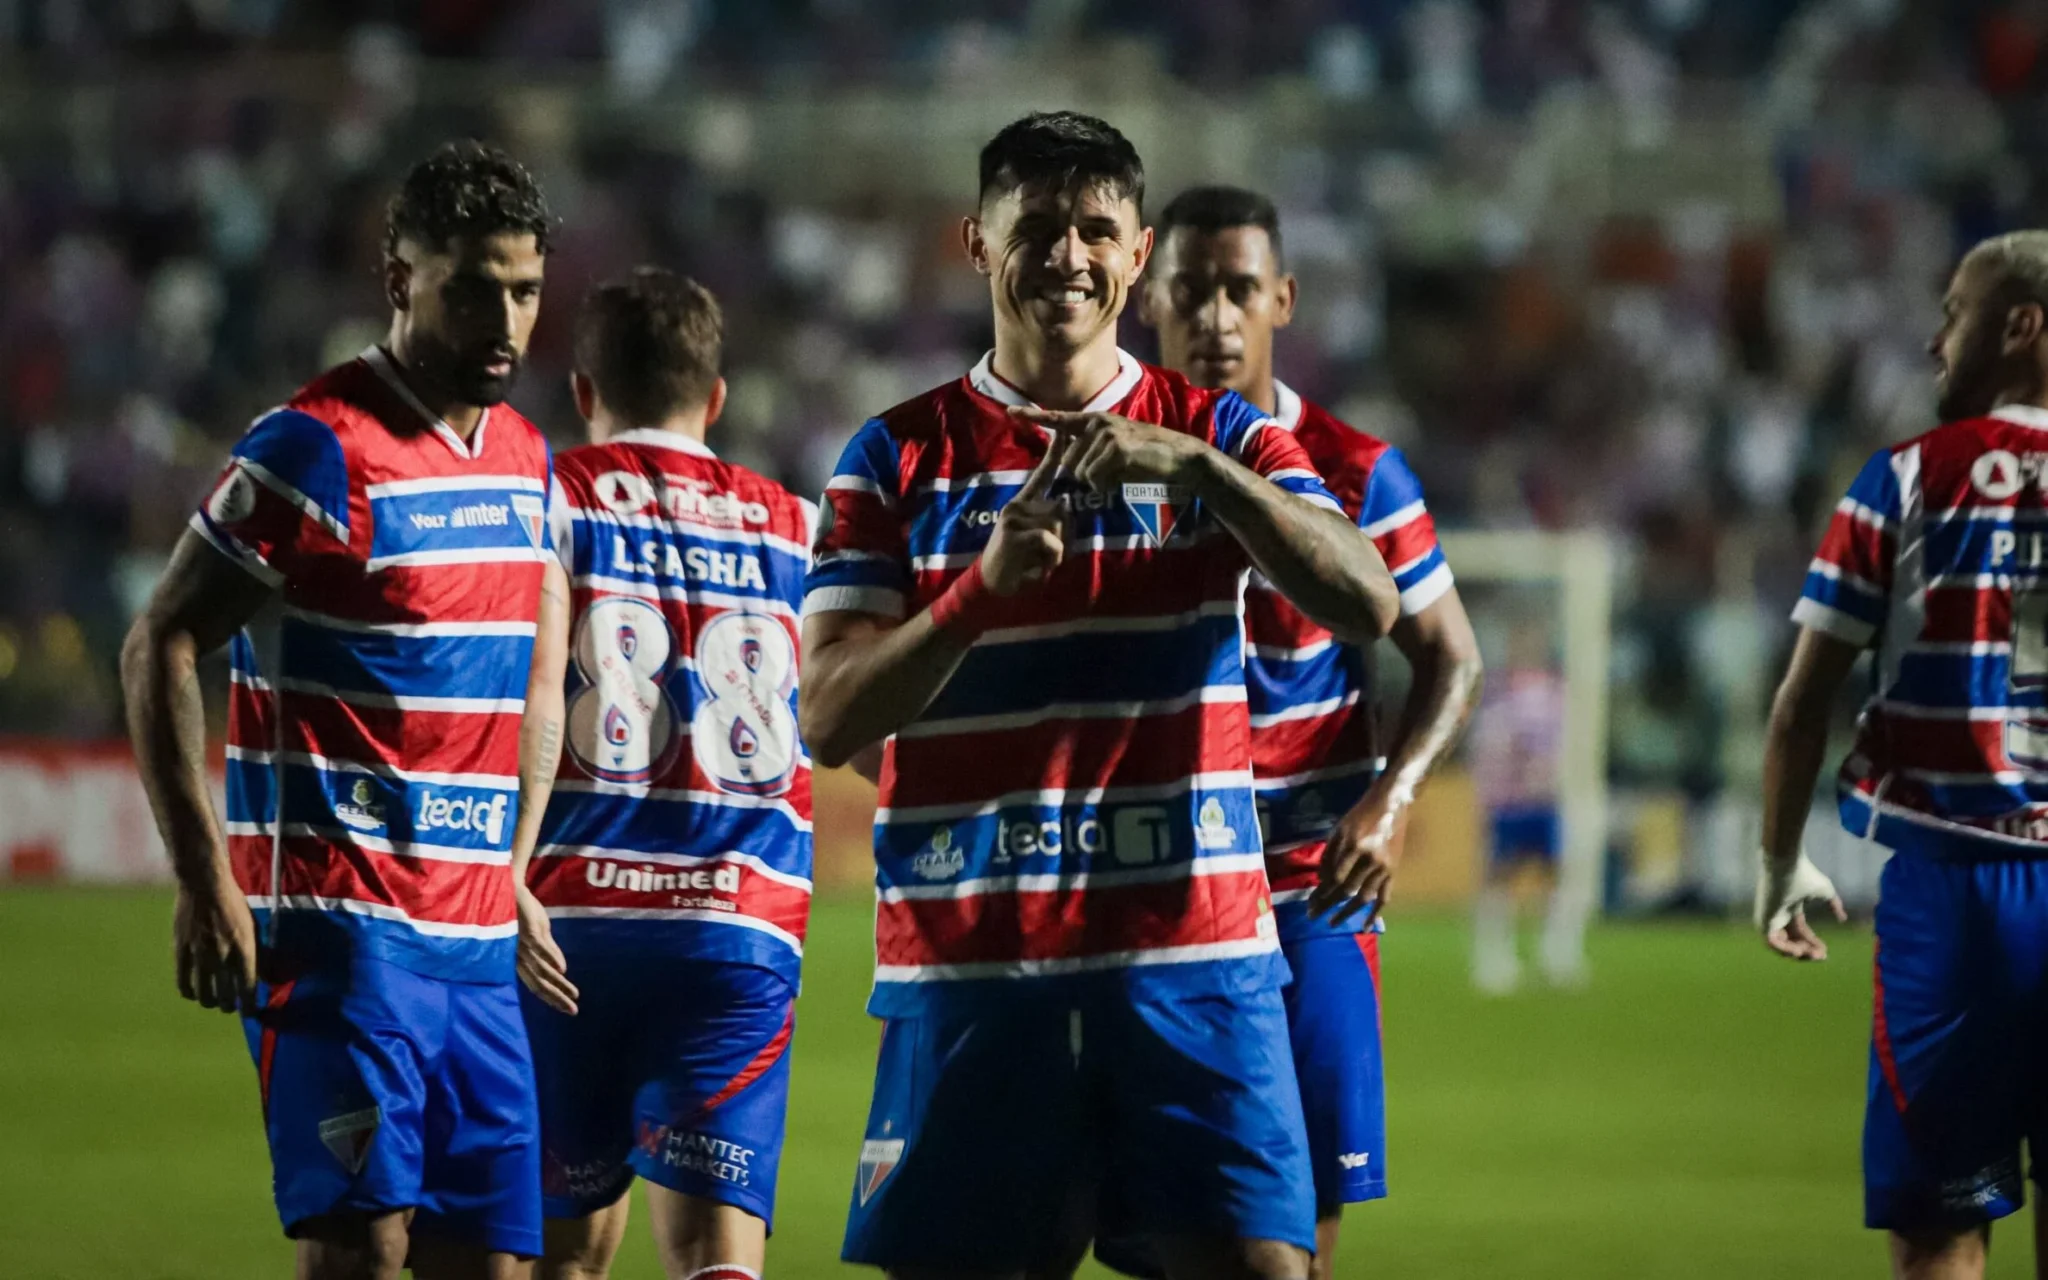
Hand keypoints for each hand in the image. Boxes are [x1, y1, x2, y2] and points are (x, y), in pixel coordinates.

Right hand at [174, 874, 258, 1013]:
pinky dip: (189, 992)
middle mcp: (223, 956)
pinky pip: (183, 982)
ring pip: (203, 994)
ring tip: (214, 1001)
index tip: (250, 1013)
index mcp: (244, 949)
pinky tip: (193, 994)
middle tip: (231, 1006)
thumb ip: (260, 954)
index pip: (247, 988)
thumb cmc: (234, 904)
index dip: (249, 1006)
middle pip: (225, 996)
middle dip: (230, 1006)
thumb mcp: (254, 927)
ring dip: (210, 1002)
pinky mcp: (181, 951)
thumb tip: (266, 978)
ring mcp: (200, 955)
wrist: (204, 885)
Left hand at [516, 885, 578, 1013]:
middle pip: (539, 983)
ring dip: (559, 984)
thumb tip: (562, 970)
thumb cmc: (521, 911)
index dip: (552, 998)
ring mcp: (523, 944)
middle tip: (573, 1011)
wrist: (509, 887)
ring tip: (574, 995)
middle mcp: (519, 956)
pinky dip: (552, 960)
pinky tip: (562, 970)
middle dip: (557, 999)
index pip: (536, 985)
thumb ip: (549, 952)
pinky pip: (540, 948)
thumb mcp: (539, 933)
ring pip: (542, 970)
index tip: (568, 1009)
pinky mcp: (529, 930)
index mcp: (520, 959)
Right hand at [980, 420, 1075, 595]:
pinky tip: (1034, 566)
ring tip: (1036, 561)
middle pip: (1061, 511)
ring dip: (1056, 551)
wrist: (991, 584)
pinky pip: (1050, 541)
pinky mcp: (1013, 532)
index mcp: (1023, 504)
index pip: (1042, 475)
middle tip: (1043, 555)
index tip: (1062, 431)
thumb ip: (1052, 522)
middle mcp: (1017, 505)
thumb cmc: (1018, 564)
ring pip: (1058, 527)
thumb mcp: (1038, 540)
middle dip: (1062, 537)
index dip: (1054, 454)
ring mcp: (1014, 517)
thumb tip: (1063, 502)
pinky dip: (1050, 558)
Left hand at [1007, 407, 1211, 496]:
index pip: (1059, 419)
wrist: (1179, 457)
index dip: (1033, 416)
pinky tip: (1124, 476)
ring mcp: (1106, 432)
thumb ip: (1093, 454)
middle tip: (1113, 474)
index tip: (1010, 410)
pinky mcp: (1116, 447)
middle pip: (1070, 461)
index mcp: (1095, 422)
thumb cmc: (1148, 459)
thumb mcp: (1116, 453)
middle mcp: (1097, 423)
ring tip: (1121, 473)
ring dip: (1099, 482)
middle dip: (1087, 477)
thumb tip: (1073, 470)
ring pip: (1081, 472)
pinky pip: (1095, 477)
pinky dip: (1107, 484)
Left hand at [1308, 780, 1406, 927]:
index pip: (1334, 877)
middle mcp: (1370, 859)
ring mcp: (1384, 867)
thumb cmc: (1361, 813)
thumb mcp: (1340, 828)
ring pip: (1364, 897)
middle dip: (1328, 904)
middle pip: (1346, 889)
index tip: (1310, 903)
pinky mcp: (1394, 871)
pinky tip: (1367, 927)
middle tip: (1313, 916)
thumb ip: (1329, 854)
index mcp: (1354, 846)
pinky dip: (1376, 913)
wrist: (1392, 803)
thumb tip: (1321, 880)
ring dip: (1347, 912)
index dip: (1321, 892)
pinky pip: (1385, 896)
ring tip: (1332, 923)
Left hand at [1755, 850, 1846, 960]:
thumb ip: (1834, 905)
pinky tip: (1798, 950)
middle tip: (1821, 956)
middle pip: (1791, 942)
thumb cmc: (1805, 875)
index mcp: (1789, 909)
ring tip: (1810, 953)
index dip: (1812, 943)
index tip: (1825, 952)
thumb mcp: (1825, 892)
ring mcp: (1768, 919)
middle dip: (1807, 951)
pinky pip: (1771, 943)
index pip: (1800, 932)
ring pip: (1780, 946)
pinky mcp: (1762, 921)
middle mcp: (1777, 916)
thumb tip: (1843, 918)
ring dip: (1797, 953)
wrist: (1787, 865)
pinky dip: (1785, 949)